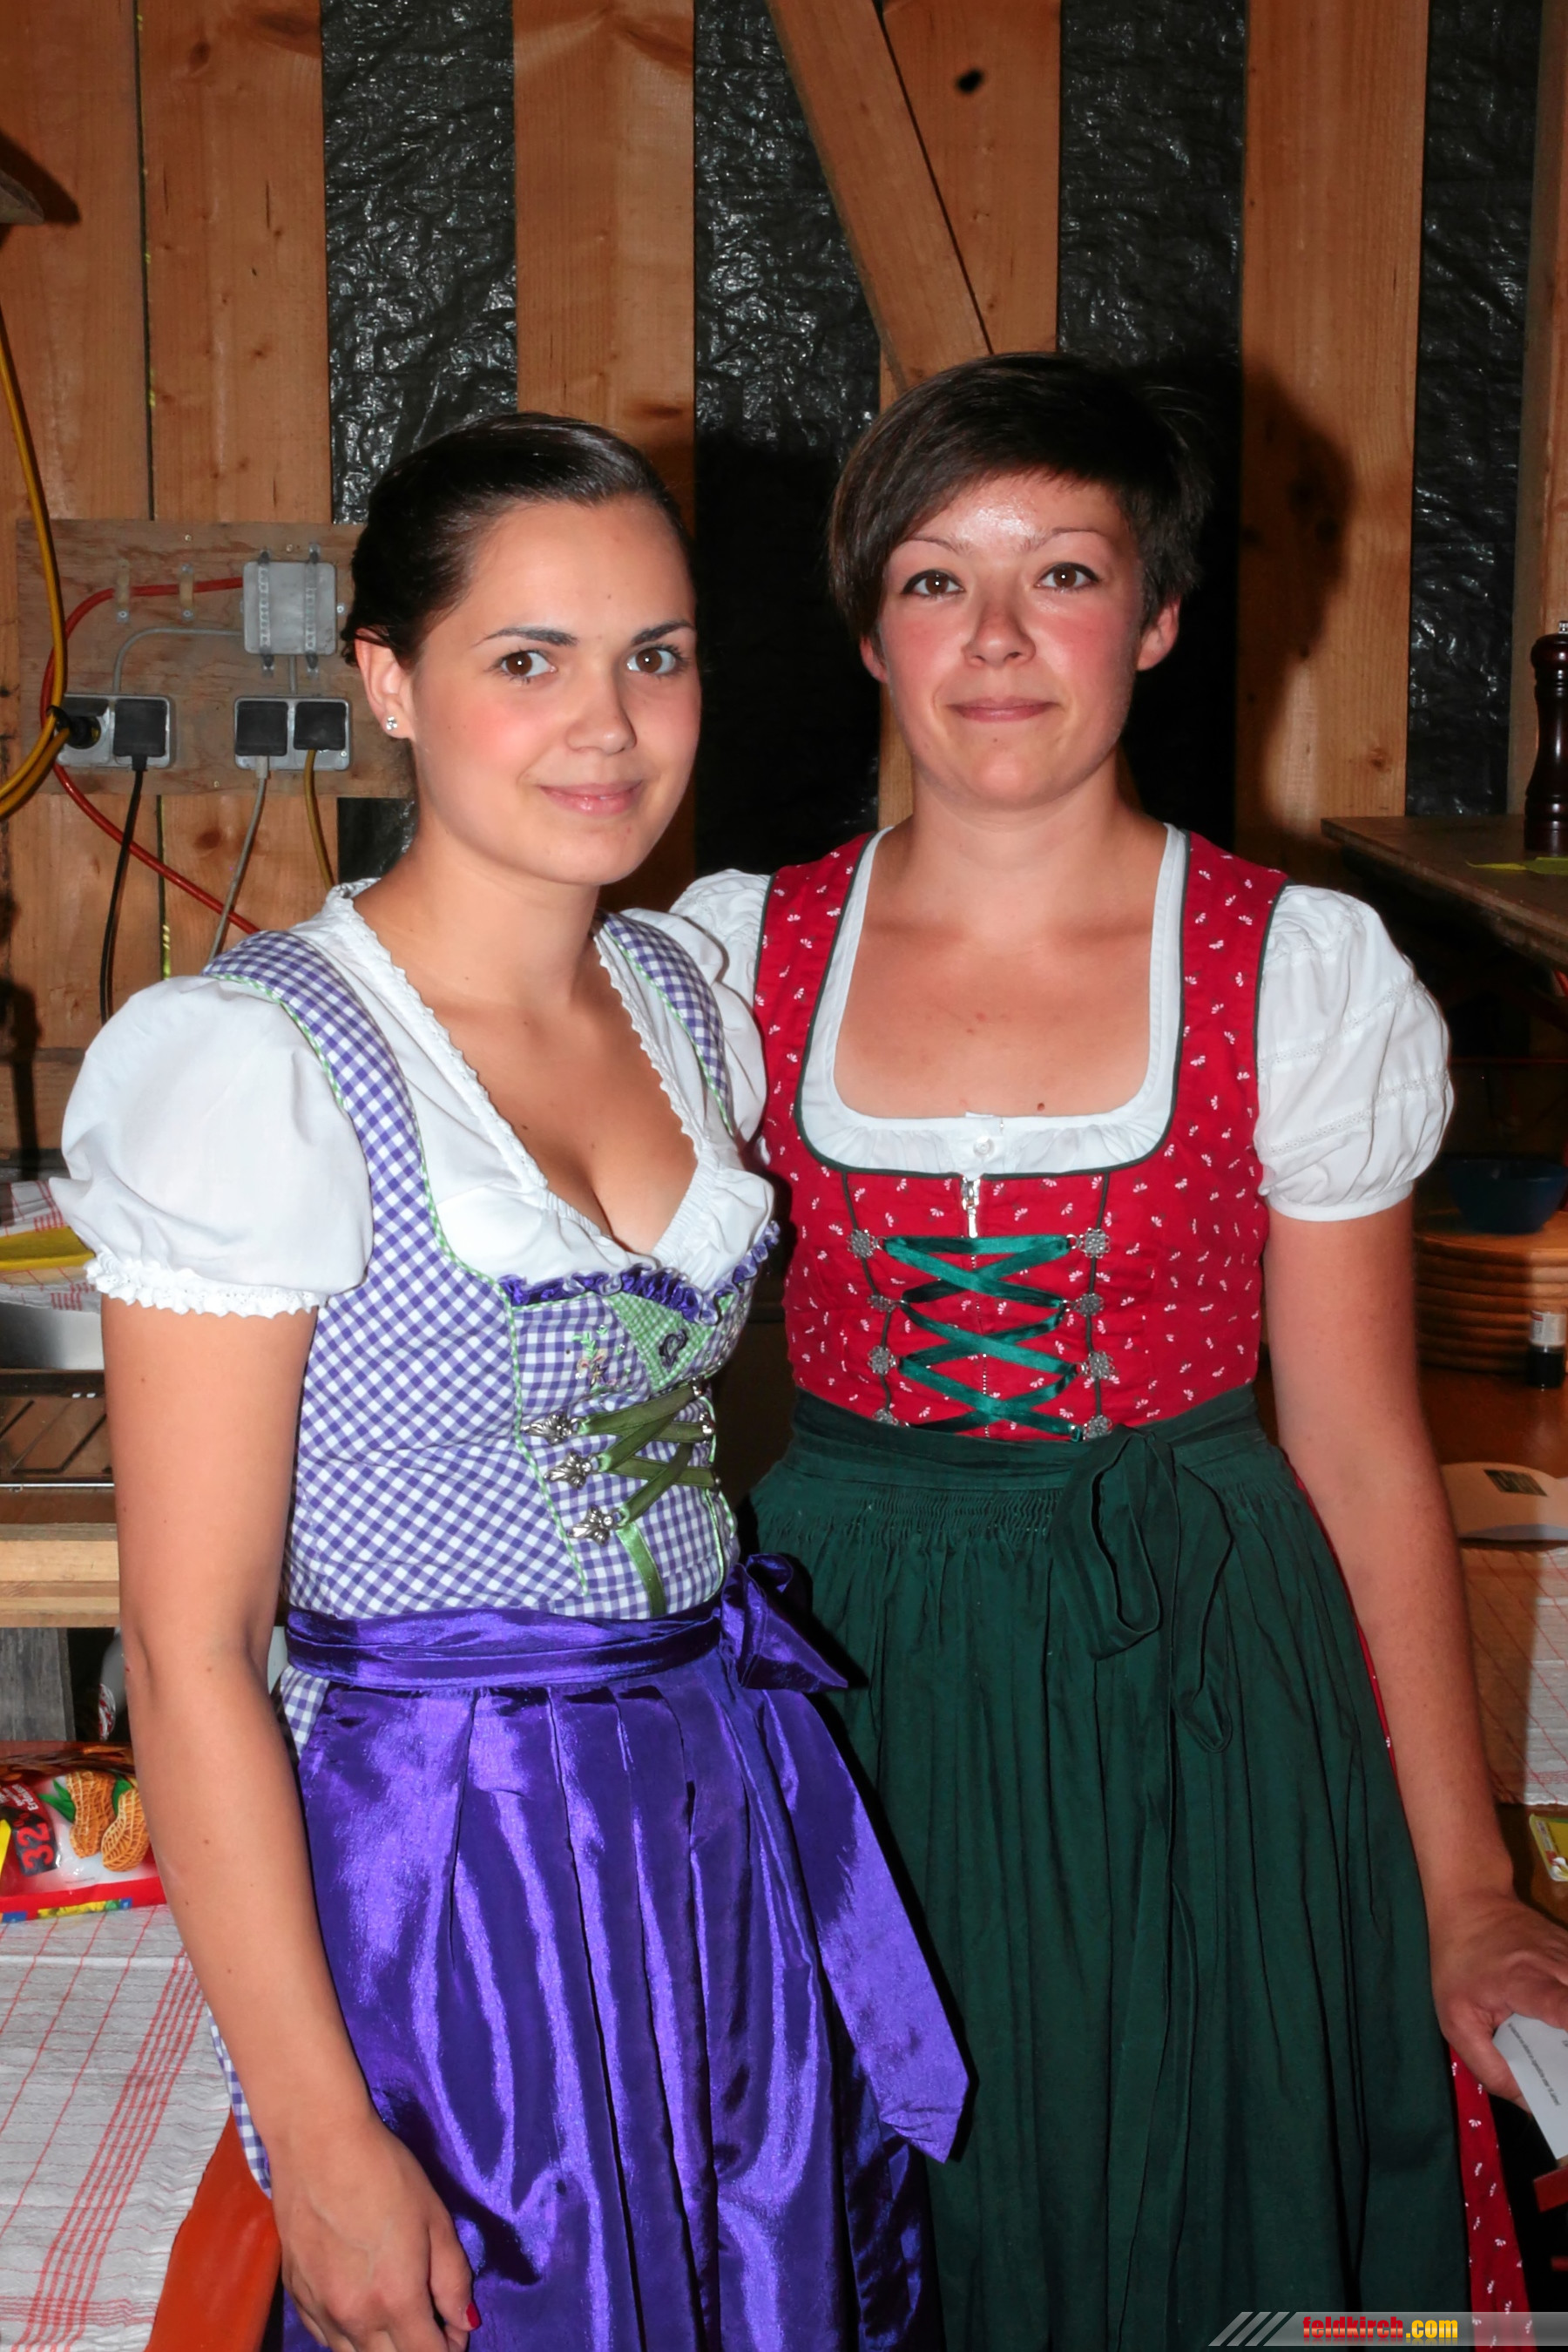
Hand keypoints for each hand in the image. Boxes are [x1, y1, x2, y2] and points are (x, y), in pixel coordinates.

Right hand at [271, 2110, 474, 2351]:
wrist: (318, 2144)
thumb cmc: (386, 2173)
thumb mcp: (435, 2220)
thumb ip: (453, 2279)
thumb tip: (463, 2323)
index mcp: (396, 2300)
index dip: (449, 2350)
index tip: (456, 2332)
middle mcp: (354, 2317)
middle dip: (417, 2351)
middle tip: (431, 2323)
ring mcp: (320, 2310)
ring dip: (382, 2348)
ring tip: (398, 2318)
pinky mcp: (297, 2295)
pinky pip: (326, 2338)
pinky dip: (350, 2336)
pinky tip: (362, 2309)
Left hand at [1431, 1887, 1567, 2101]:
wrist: (1472, 1900)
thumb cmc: (1458, 1961)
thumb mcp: (1455, 2018)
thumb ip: (1489, 2066)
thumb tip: (1529, 2104)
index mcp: (1525, 1981)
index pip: (1563, 2006)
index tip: (1566, 2060)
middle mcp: (1559, 1967)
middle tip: (1557, 2068)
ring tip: (1555, 2051)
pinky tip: (1556, 2028)